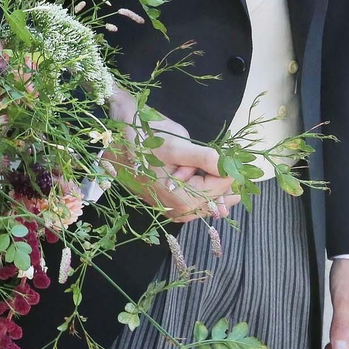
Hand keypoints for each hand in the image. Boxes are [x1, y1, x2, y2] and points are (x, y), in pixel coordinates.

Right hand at [107, 94, 237, 221]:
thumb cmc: (143, 138)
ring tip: (187, 163)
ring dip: (208, 179)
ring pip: (210, 198)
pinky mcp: (170, 204)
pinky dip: (200, 183)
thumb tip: (234, 169)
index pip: (224, 186)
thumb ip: (207, 159)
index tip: (210, 152)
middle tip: (196, 158)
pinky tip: (187, 169)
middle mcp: (179, 211)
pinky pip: (197, 198)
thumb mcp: (176, 144)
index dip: (224, 166)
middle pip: (220, 196)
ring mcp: (174, 209)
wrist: (115, 137)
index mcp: (182, 200)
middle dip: (217, 175)